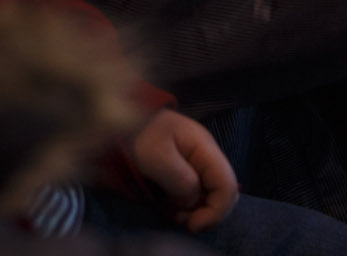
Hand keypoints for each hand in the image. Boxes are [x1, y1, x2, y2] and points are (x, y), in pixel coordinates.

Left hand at [130, 109, 238, 232]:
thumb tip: (192, 202)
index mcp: (205, 148)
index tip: (192, 226)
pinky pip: (196, 193)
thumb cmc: (137, 134)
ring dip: (195, 211)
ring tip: (171, 212)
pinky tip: (169, 205)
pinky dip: (186, 205)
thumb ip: (180, 180)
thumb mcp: (156, 157)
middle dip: (207, 213)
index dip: (216, 211)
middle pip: (224, 193)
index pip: (228, 186)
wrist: (119, 120)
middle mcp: (207, 156)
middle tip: (180, 219)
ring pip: (211, 196)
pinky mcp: (186, 171)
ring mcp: (197, 163)